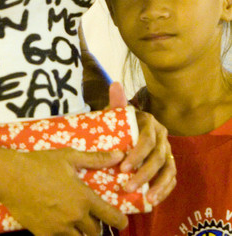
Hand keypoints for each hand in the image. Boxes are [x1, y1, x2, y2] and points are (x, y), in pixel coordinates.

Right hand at [0, 147, 127, 235]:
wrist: (11, 177)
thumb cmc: (40, 164)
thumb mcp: (68, 157)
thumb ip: (95, 159)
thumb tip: (118, 155)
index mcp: (84, 198)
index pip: (111, 216)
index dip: (120, 221)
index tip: (122, 221)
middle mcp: (75, 216)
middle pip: (95, 232)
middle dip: (96, 227)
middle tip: (92, 219)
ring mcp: (59, 228)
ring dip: (81, 234)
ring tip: (76, 224)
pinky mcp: (44, 235)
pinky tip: (59, 228)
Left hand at [108, 82, 176, 206]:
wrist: (124, 135)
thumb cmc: (117, 126)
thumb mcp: (115, 115)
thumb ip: (116, 102)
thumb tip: (114, 84)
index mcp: (150, 123)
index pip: (147, 139)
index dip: (137, 154)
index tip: (122, 167)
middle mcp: (162, 136)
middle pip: (158, 157)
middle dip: (144, 174)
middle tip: (127, 186)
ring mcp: (168, 151)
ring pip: (168, 170)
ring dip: (158, 186)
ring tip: (147, 199)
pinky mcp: (170, 165)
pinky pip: (172, 179)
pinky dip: (165, 190)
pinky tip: (154, 201)